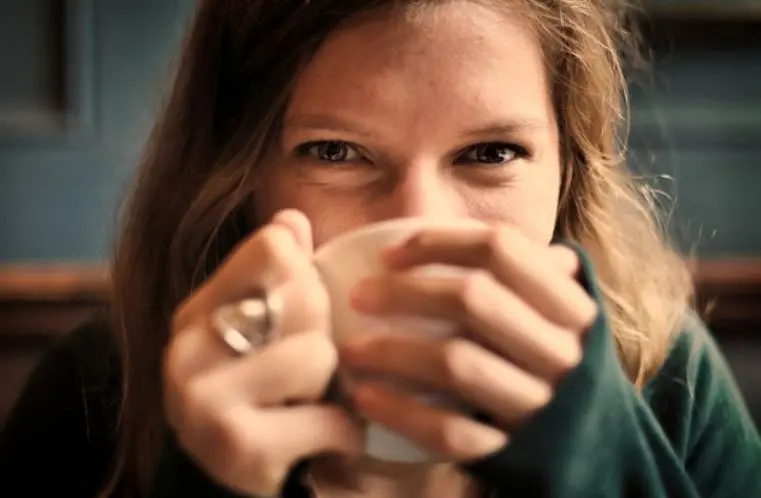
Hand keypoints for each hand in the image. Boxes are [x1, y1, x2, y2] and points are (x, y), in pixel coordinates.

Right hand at [164, 210, 362, 495]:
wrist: (228, 490)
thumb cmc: (260, 401)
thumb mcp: (262, 333)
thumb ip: (275, 275)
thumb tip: (292, 218)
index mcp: (196, 311)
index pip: (274, 247)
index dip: (308, 279)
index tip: (299, 319)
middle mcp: (187, 348)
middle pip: (303, 294)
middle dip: (323, 336)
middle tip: (307, 374)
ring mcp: (203, 399)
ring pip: (317, 353)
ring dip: (333, 389)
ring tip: (309, 406)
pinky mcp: (236, 446)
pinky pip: (329, 417)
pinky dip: (343, 434)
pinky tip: (324, 441)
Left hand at [340, 225, 597, 460]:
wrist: (590, 442)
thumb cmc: (550, 358)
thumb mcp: (554, 310)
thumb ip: (523, 268)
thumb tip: (452, 228)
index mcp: (569, 304)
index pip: (501, 248)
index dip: (438, 242)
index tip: (389, 253)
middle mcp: (561, 350)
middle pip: (473, 300)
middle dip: (404, 292)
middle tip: (358, 296)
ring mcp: (540, 402)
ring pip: (457, 364)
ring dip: (393, 352)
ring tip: (350, 349)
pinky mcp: (514, 449)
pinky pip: (452, 431)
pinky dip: (403, 413)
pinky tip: (366, 398)